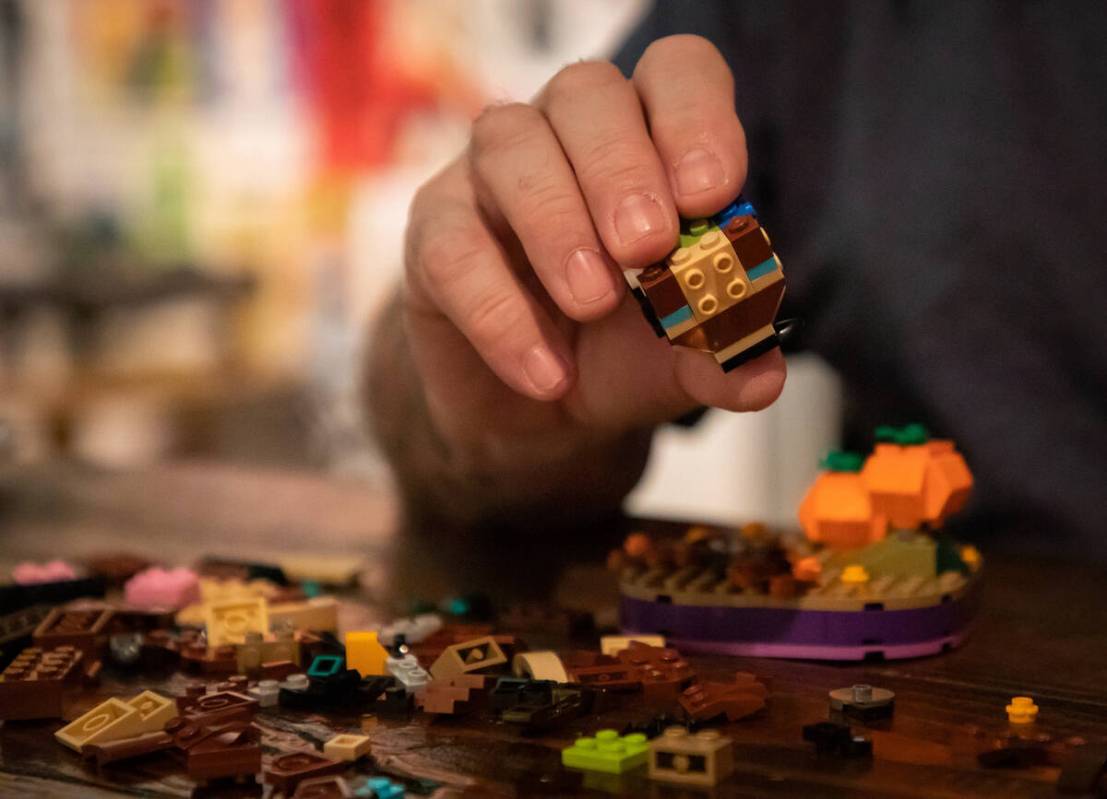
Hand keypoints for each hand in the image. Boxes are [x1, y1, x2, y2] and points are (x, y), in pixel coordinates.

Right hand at [397, 35, 785, 469]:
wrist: (529, 412)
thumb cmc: (613, 353)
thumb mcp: (677, 360)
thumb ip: (721, 356)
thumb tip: (760, 377)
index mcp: (646, 137)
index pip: (676, 73)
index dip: (695, 117)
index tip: (711, 195)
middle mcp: (566, 134)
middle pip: (588, 93)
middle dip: (621, 168)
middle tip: (648, 247)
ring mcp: (491, 175)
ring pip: (511, 145)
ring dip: (557, 224)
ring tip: (592, 303)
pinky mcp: (434, 231)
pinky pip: (453, 246)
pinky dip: (501, 312)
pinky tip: (545, 373)